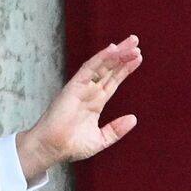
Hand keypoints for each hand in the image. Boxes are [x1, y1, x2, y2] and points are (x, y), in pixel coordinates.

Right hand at [16, 35, 142, 180]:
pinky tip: (113, 49)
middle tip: (136, 42)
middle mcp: (89, 92)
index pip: (112, 81)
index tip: (138, 58)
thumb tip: (133, 118)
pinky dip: (101, 58)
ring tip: (132, 43)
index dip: (125, 69)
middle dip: (123, 56)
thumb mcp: (100, 139)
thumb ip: (116, 130)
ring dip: (116, 53)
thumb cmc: (72, 146)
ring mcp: (82, 87)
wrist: (53, 149)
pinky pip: (89, 68)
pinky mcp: (74, 86)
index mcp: (95, 102)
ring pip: (102, 65)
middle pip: (109, 69)